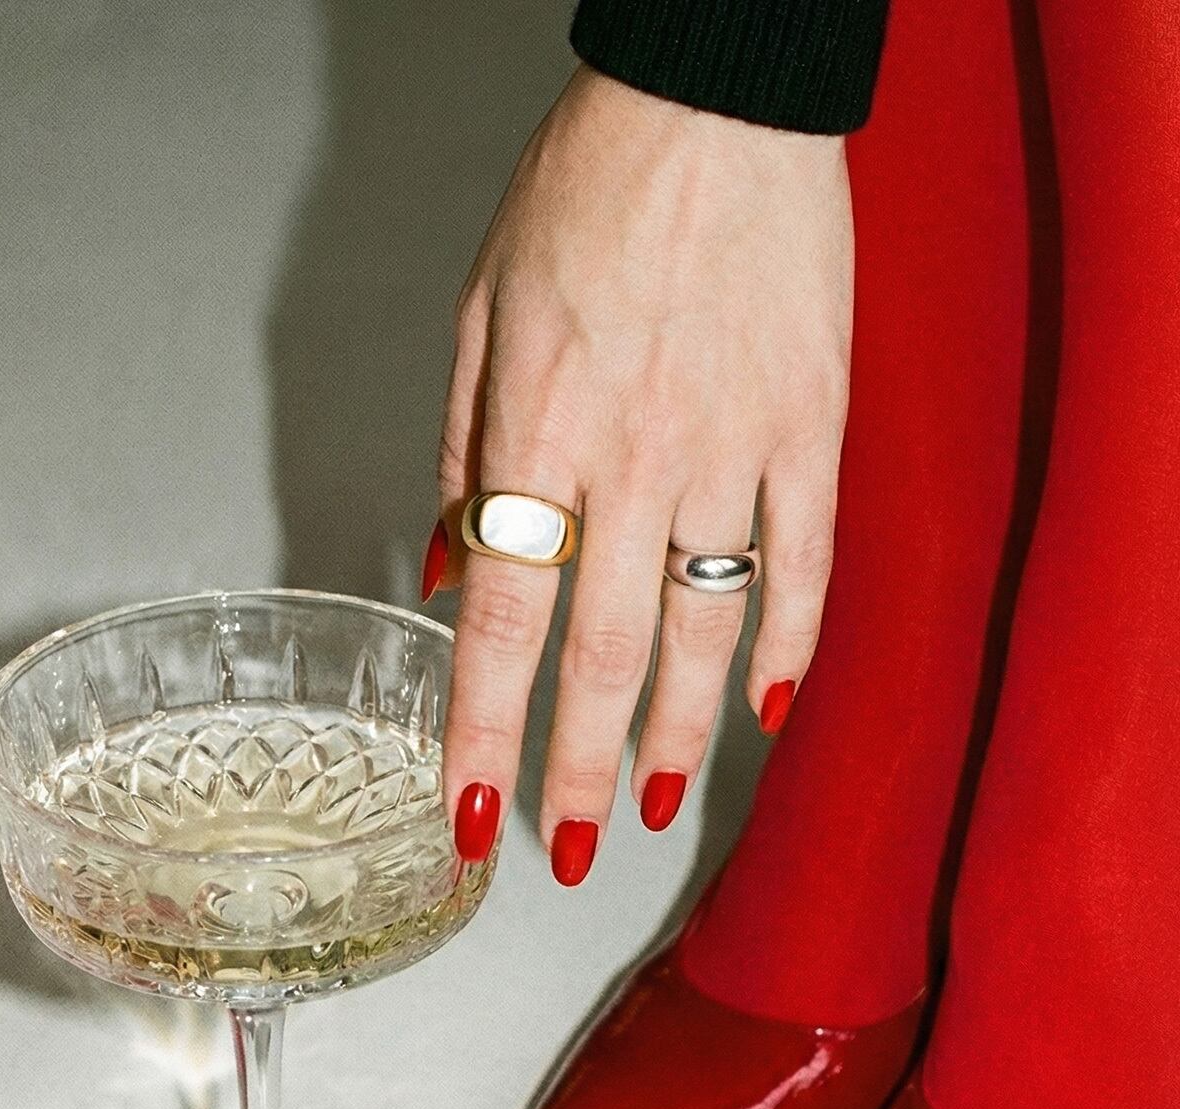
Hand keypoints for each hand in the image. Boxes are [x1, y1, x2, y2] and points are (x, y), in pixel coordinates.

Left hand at [430, 66, 852, 880]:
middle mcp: (634, 462)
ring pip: (702, 633)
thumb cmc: (584, 198)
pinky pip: (805, 562)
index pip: (504, 624)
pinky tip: (767, 711)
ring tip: (651, 808)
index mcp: (539, 435)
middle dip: (575, 769)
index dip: (484, 730)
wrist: (712, 104)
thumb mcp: (479, 318)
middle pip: (601, 656)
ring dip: (673, 734)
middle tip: (565, 849)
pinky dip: (790, 643)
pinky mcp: (811, 428)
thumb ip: (464, 457)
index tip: (470, 810)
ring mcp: (733, 451)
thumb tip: (453, 572)